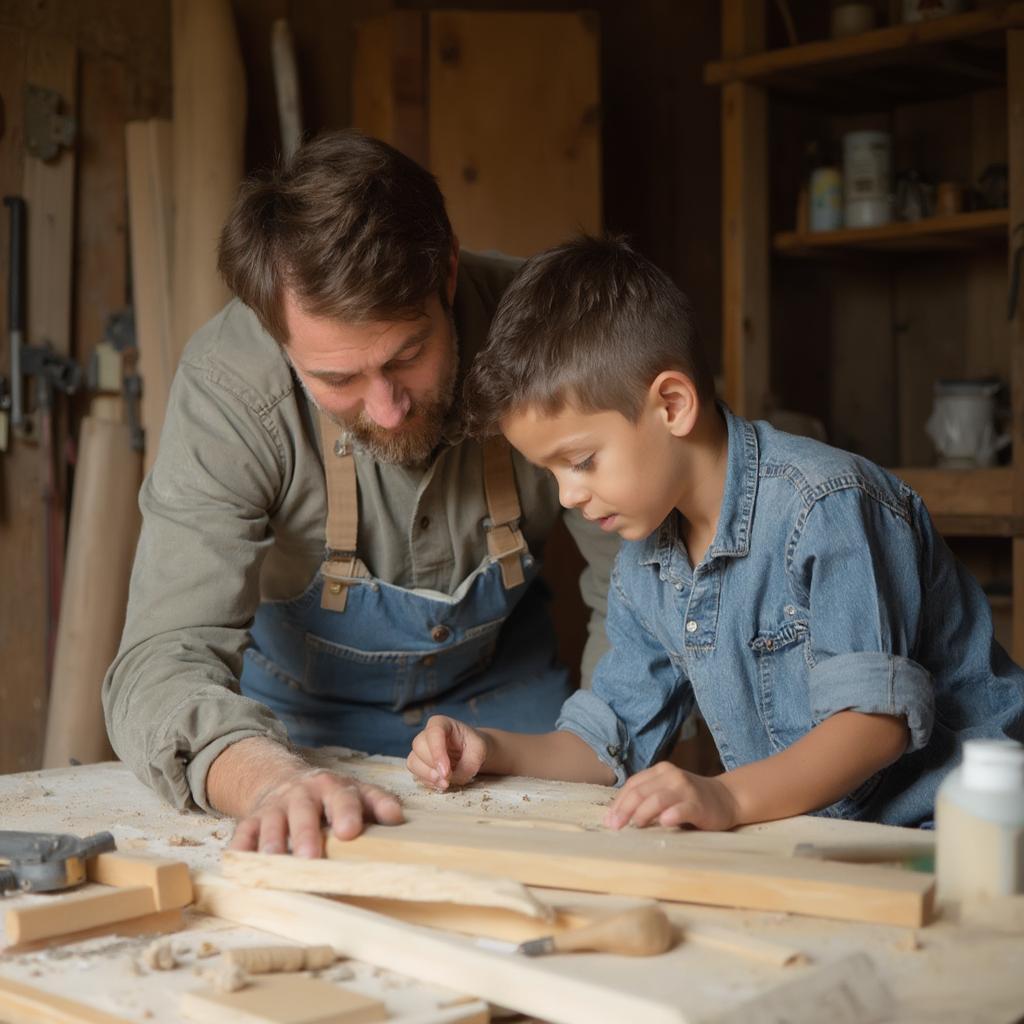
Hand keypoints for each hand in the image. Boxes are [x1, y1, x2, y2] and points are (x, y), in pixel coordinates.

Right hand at [228, 768, 403, 856]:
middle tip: (310, 856)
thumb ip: (377, 803)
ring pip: (271, 823)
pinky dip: (239, 848)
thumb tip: (398, 818)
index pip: (342, 798)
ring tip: (273, 861)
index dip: (346, 812)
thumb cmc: (329, 795)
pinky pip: (242, 834)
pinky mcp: (251, 820)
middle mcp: (302, 794)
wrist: (282, 779)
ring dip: (272, 842)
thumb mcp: (356, 792)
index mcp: (333, 787)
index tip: (349, 831)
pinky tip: (238, 862)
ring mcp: (275, 807)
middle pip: (304, 812)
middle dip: (306, 833)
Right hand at [407, 715, 488, 790]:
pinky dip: (428, 782)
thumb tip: (448, 779)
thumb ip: (467, 766)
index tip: (445, 772)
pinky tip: (441, 784)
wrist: (470, 754)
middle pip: (419, 746)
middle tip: (448, 779)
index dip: (437, 753)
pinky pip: (416, 774)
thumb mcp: (478, 752)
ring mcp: (420, 749)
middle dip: (433, 766)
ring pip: (413, 761)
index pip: (434, 733)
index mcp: (441, 723)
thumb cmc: (474, 747)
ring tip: (445, 783)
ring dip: (428, 776)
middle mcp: (426, 734)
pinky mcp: (418, 764)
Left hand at [603, 762, 739, 831]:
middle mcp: (671, 776)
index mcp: (659, 771)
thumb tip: (616, 817)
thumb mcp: (666, 793)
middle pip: (640, 792)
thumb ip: (646, 799)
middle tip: (615, 826)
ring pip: (657, 799)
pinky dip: (671, 814)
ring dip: (642, 813)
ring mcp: (685, 788)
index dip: (619, 803)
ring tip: (635, 826)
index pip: (633, 785)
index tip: (609, 820)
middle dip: (624, 810)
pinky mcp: (698, 804)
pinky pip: (682, 808)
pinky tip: (664, 822)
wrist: (726, 799)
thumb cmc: (689, 799)